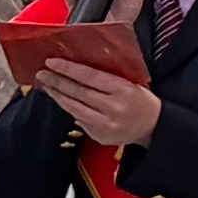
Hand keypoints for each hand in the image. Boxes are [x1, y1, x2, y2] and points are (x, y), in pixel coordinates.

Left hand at [38, 53, 163, 153]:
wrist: (154, 127)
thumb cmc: (142, 100)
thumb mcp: (133, 82)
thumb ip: (110, 76)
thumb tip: (79, 66)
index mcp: (124, 90)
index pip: (90, 77)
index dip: (69, 69)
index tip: (52, 62)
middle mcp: (114, 108)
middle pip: (78, 92)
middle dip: (57, 81)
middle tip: (42, 73)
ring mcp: (105, 124)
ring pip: (74, 107)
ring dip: (57, 95)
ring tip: (46, 85)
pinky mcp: (99, 136)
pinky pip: (78, 119)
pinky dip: (68, 108)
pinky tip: (61, 100)